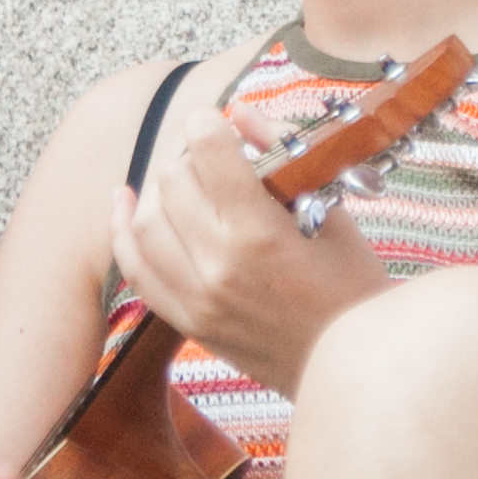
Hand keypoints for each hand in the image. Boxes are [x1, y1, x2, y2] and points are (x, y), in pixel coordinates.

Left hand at [108, 100, 391, 395]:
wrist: (352, 366)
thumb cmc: (353, 287)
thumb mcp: (332, 212)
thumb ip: (284, 154)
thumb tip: (242, 113)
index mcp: (259, 233)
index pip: (206, 152)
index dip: (207, 124)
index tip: (216, 120)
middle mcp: (219, 265)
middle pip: (173, 180)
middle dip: (189, 156)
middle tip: (211, 155)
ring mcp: (197, 298)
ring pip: (145, 220)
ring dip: (160, 189)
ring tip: (185, 180)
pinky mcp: (189, 322)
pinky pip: (136, 269)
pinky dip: (124, 230)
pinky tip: (127, 202)